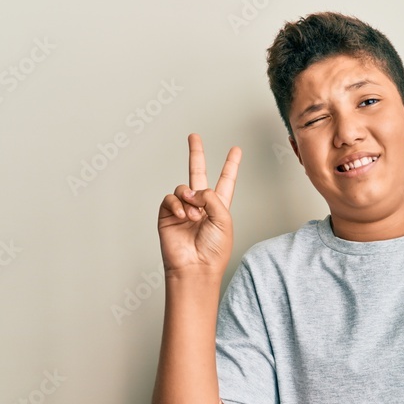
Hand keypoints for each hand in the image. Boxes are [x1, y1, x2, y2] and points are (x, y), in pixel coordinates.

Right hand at [157, 134, 241, 275]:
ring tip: (194, 216)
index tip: (236, 150)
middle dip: (196, 154)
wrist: (195, 267)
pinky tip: (184, 216)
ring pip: (183, 188)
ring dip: (190, 200)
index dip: (231, 165)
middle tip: (193, 136)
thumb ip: (212, 197)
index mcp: (219, 206)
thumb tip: (193, 190)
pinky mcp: (168, 215)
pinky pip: (170, 199)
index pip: (225, 181)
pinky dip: (178, 205)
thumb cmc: (214, 250)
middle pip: (198, 173)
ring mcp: (183, 209)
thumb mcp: (224, 219)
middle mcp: (201, 205)